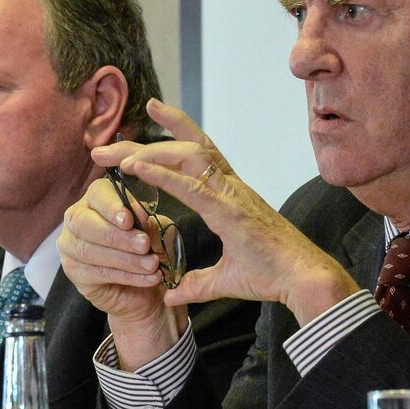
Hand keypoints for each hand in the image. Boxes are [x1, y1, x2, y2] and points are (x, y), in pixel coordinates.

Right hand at [60, 165, 187, 369]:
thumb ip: (147, 215)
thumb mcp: (158, 228)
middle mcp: (76, 219)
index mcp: (98, 200)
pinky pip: (92, 272)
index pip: (98, 193)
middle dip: (116, 234)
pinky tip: (146, 278)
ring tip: (151, 264)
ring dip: (122, 257)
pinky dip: (122, 275)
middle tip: (144, 244)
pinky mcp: (73, 273)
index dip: (114, 204)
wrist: (153, 294)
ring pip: (88, 247)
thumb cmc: (157, 252)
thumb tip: (143, 205)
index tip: (133, 217)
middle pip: (85, 220)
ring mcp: (70, 246)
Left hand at [70, 99, 358, 328]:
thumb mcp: (224, 280)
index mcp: (230, 195)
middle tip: (105, 146)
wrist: (304, 281)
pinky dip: (162, 174)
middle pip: (186, 147)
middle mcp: (231, 186)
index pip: (199, 152)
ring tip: (115, 155)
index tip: (149, 113)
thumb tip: (171, 295)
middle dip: (145, 141)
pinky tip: (136, 168)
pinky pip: (191, 187)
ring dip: (149, 151)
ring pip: (188, 156)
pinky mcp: (232, 212)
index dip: (174, 129)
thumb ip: (195, 284)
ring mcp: (233, 195)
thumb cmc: (273, 276)